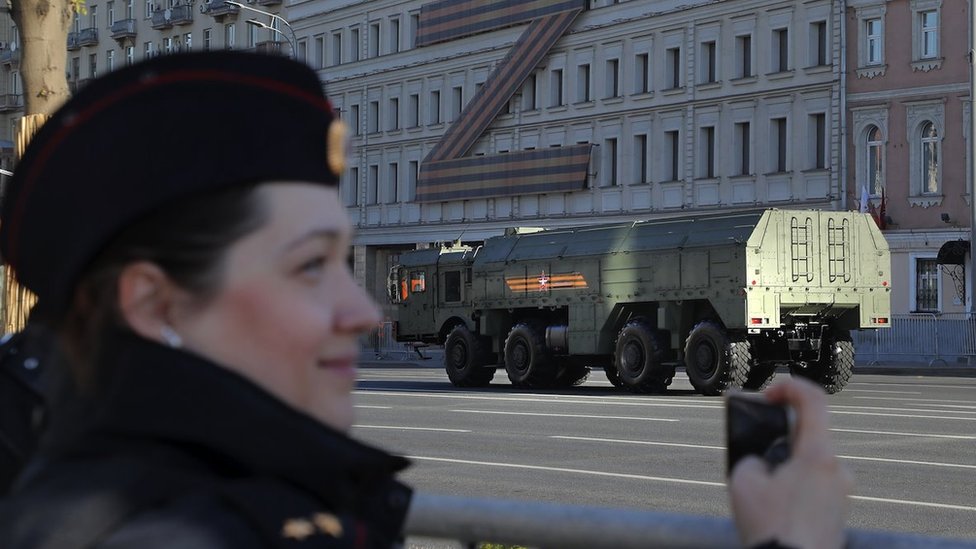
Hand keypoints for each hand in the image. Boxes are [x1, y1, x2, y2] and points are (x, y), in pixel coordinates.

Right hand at [728, 377, 852, 548]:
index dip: (788, 386)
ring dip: (785, 466)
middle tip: (753, 449)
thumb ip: (753, 457)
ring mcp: (842, 493)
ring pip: (809, 463)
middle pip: (808, 436)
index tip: (767, 394)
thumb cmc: (772, 527)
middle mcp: (838, 470)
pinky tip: (773, 506)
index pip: (814, 400)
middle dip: (778, 438)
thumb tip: (763, 462)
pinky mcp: (837, 512)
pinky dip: (793, 485)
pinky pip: (814, 485)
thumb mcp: (744, 480)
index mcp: (819, 455)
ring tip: (760, 490)